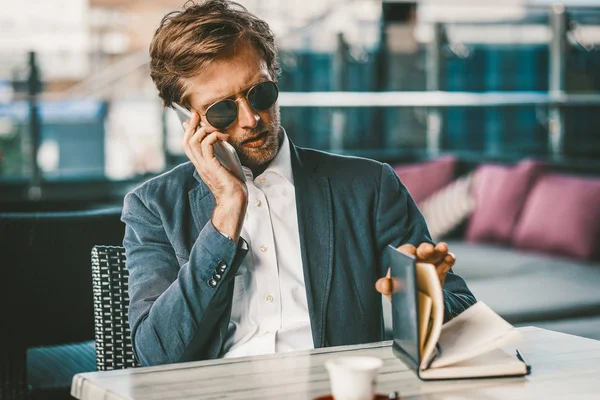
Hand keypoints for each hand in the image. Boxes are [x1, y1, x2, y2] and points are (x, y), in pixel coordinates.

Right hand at [182, 111, 246, 240]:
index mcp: (201, 164)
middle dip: (191, 125)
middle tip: (196, 114)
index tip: (192, 119)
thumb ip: (221, 155)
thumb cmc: (233, 186)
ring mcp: (204, 166)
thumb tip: (224, 142)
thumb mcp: (225, 166)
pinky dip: (213, 137)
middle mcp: (199, 165)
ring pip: (193, 142)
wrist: (234, 201)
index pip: (188, 145)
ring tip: (214, 127)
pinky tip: (223, 137)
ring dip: (202, 130)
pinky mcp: (211, 167)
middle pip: (186, 141)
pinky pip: (206, 146)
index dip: (188, 131)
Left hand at [376, 242, 455, 300]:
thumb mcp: (391, 290)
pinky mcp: (442, 269)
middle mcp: (418, 257)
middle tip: (428, 249)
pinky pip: (446, 261)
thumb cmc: (400, 291)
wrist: (416, 302)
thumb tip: (384, 284)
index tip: (411, 253)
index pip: (405, 251)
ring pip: (437, 253)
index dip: (408, 252)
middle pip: (422, 250)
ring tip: (443, 248)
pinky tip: (450, 258)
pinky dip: (449, 259)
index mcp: (403, 259)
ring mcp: (431, 262)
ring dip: (440, 250)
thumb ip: (385, 286)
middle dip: (425, 249)